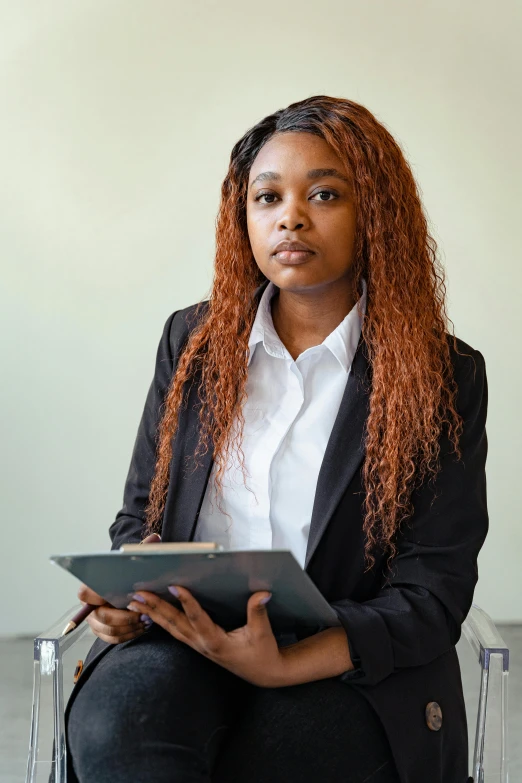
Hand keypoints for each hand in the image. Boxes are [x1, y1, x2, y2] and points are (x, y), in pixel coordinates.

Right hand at [77, 533, 160, 643]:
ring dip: (130, 627)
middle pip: (103, 617)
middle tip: (144, 613)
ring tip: (147, 619)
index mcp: (90, 587)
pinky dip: (130, 634)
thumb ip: (141, 549)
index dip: (99, 597)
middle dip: (125, 617)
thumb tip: (155, 538)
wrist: (121, 584)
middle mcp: (90, 606)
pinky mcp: (103, 632)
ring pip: (110, 631)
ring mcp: (95, 621)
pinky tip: (143, 626)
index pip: (85, 593)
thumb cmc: (125, 573)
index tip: (122, 597)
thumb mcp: (132, 560)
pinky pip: (114, 639)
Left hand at [126, 586, 288, 687]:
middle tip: (139, 594)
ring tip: (136, 602)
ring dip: (153, 615)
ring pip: (171, 629)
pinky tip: (150, 615)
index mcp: (217, 641)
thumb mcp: (262, 632)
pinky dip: (161, 622)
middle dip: (156, 609)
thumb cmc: (263, 653)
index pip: (198, 619)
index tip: (174, 587)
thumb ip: (258, 612)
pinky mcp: (198, 645)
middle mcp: (203, 644)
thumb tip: (262, 593)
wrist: (263, 673)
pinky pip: (176, 632)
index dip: (186, 602)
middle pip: (175, 625)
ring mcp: (198, 646)